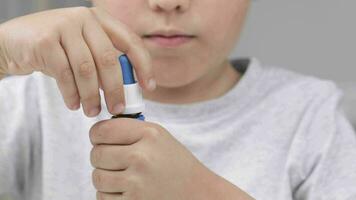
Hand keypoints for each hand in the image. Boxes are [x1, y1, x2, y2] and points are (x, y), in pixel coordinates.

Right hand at [0, 7, 154, 116]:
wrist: (13, 41)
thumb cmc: (55, 49)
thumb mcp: (83, 48)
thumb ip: (103, 61)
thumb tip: (126, 90)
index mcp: (100, 20)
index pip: (131, 41)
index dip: (143, 65)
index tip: (148, 87)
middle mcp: (84, 18)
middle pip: (108, 59)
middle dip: (115, 88)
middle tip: (117, 108)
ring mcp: (63, 26)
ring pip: (87, 69)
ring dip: (92, 96)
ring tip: (92, 111)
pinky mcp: (45, 41)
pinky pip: (65, 75)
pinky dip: (72, 94)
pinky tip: (73, 104)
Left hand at [89, 118, 214, 199]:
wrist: (197, 193)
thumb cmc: (176, 164)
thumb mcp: (159, 137)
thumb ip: (130, 131)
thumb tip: (97, 133)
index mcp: (149, 135)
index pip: (102, 130)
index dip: (97, 136)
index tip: (102, 140)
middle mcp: (141, 157)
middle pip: (96, 154)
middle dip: (102, 158)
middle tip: (116, 161)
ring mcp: (136, 183)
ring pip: (97, 177)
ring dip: (106, 178)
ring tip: (125, 177)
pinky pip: (102, 197)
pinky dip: (110, 195)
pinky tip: (128, 191)